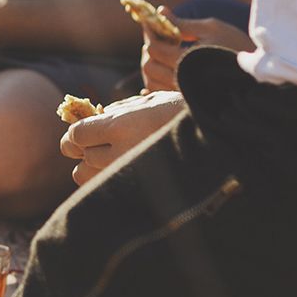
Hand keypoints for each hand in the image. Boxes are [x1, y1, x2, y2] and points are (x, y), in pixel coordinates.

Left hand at [59, 90, 186, 185]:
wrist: (220, 136)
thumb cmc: (183, 114)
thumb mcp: (149, 103)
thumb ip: (116, 112)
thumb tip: (90, 120)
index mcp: (121, 126)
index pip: (76, 136)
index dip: (76, 137)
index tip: (83, 137)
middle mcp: (120, 152)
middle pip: (81, 160)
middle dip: (87, 153)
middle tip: (102, 148)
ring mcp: (130, 175)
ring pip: (88, 179)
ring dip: (95, 170)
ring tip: (114, 160)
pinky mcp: (138, 193)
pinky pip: (106, 191)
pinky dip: (108, 183)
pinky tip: (124, 173)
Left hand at [140, 12, 253, 92]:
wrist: (257, 72)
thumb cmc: (235, 44)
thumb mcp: (212, 27)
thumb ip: (183, 23)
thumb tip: (160, 12)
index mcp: (191, 59)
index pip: (157, 49)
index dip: (151, 34)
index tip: (151, 24)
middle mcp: (185, 79)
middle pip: (150, 66)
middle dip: (150, 51)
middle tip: (158, 38)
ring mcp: (184, 92)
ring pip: (151, 81)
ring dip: (152, 65)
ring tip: (164, 52)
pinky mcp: (186, 100)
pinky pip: (159, 93)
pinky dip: (155, 81)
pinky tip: (163, 69)